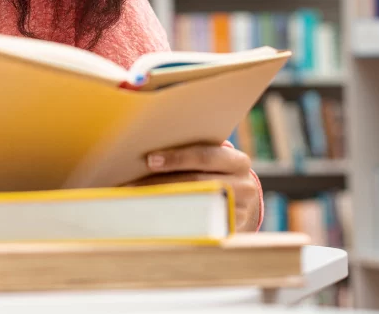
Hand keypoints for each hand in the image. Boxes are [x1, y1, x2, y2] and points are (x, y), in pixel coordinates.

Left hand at [131, 144, 260, 231]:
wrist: (240, 201)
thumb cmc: (214, 173)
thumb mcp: (211, 159)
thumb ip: (192, 152)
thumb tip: (148, 148)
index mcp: (237, 162)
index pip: (206, 156)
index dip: (177, 158)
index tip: (150, 160)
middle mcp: (244, 185)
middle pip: (199, 182)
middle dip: (164, 181)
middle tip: (134, 182)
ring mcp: (240, 210)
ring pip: (197, 205)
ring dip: (164, 201)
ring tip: (138, 198)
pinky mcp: (230, 229)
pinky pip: (199, 224)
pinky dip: (174, 219)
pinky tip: (153, 215)